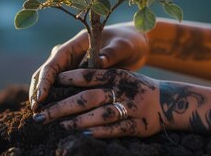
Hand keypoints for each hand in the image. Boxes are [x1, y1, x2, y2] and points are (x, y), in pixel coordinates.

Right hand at [29, 23, 148, 110]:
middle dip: (38, 92)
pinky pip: (63, 90)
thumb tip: (100, 61)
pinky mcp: (77, 78)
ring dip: (44, 98)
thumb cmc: (128, 42)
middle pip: (45, 74)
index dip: (45, 80)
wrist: (134, 45)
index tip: (41, 97)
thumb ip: (111, 53)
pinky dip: (56, 101)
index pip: (54, 63)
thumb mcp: (123, 46)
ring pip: (51, 84)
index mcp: (75, 45)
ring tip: (41, 117)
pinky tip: (55, 116)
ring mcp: (71, 67)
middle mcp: (69, 56)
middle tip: (36, 112)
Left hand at [32, 68, 162, 137]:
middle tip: (40, 115)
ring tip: (59, 126)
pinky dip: (99, 132)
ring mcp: (130, 107)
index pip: (88, 75)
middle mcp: (121, 90)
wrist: (170, 100)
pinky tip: (83, 135)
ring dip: (77, 121)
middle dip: (61, 107)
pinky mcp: (137, 125)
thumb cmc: (137, 87)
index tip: (49, 84)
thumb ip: (99, 77)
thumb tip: (65, 80)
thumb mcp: (121, 76)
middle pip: (87, 98)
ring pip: (100, 114)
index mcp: (116, 75)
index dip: (68, 79)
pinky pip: (116, 129)